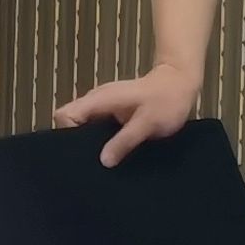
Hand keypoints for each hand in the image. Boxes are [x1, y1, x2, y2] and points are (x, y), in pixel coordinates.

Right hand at [55, 61, 199, 167]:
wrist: (180, 84)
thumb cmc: (166, 99)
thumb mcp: (147, 123)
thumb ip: (125, 141)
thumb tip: (104, 161)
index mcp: (99, 100)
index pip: (64, 116)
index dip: (67, 134)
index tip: (81, 151)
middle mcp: (96, 102)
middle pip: (70, 122)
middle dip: (77, 142)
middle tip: (93, 160)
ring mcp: (103, 107)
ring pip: (83, 126)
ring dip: (89, 142)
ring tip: (104, 158)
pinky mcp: (112, 113)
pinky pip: (97, 127)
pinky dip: (100, 140)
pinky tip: (112, 151)